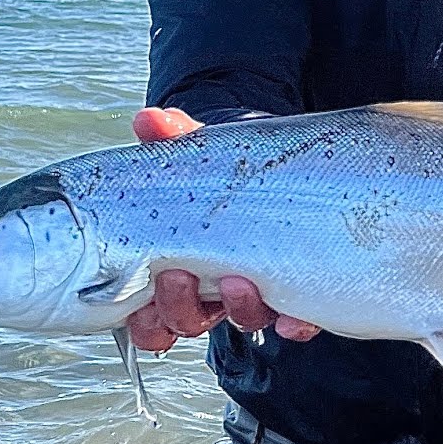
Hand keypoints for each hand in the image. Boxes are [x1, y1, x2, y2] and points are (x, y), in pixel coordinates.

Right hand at [125, 108, 320, 351]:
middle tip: (179, 276)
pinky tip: (293, 318)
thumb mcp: (205, 153)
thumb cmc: (234, 169)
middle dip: (179, 307)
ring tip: (237, 281)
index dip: (144, 319)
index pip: (151, 313)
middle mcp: (218, 288)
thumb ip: (175, 139)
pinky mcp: (305, 291)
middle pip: (189, 321)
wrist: (290, 163)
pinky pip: (301, 321)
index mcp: (182, 265)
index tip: (137, 301)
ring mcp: (262, 292)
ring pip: (243, 321)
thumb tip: (147, 120)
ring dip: (237, 309)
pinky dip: (296, 323)